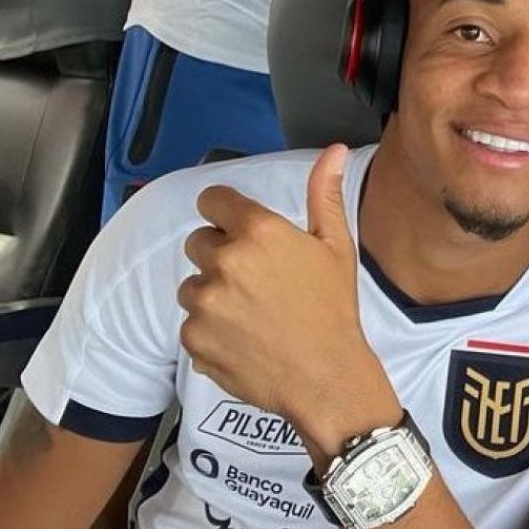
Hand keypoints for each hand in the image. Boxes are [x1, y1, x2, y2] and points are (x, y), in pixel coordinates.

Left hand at [178, 145, 385, 426]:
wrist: (326, 378)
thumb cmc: (334, 310)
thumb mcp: (337, 248)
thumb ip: (324, 195)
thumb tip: (334, 150)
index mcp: (259, 231)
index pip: (212, 201)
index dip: (227, 216)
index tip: (243, 235)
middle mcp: (225, 261)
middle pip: (199, 243)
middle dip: (221, 258)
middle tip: (258, 284)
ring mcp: (204, 301)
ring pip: (193, 285)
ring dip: (213, 296)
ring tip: (252, 316)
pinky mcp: (192, 336)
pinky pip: (191, 323)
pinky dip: (210, 331)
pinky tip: (243, 340)